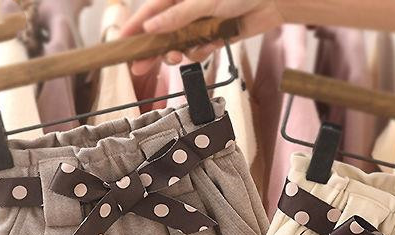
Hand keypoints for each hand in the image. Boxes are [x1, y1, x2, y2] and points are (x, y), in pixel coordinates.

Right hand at [121, 0, 282, 75]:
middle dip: (152, 50)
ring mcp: (200, 23)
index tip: (122, 44)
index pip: (149, 12)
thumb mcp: (205, 1)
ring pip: (180, 45)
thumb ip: (178, 16)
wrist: (272, 0)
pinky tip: (207, 47)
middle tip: (140, 67)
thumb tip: (151, 26)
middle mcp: (186, 9)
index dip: (134, 28)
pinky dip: (201, 53)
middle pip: (161, 33)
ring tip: (180, 57)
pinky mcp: (213, 35)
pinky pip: (200, 50)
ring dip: (179, 54)